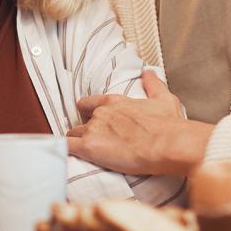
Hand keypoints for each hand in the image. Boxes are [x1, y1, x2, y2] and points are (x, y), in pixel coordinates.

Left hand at [67, 69, 213, 175]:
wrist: (170, 144)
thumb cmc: (169, 124)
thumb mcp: (164, 99)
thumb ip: (153, 84)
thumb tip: (148, 72)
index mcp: (115, 101)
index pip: (89, 103)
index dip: (87, 112)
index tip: (88, 118)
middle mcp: (100, 113)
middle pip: (80, 122)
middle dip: (85, 132)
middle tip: (95, 143)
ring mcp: (93, 129)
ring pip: (73, 135)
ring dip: (77, 143)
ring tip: (84, 153)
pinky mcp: (89, 147)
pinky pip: (65, 148)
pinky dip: (62, 152)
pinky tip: (61, 157)